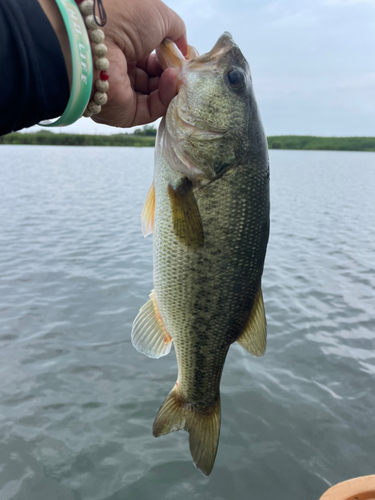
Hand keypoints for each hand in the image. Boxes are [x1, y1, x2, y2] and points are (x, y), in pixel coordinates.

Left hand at [91, 0, 186, 127]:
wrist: (94, 40)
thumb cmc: (124, 18)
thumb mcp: (158, 15)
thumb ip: (176, 31)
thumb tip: (183, 51)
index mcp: (121, 45)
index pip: (149, 57)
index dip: (167, 56)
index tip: (181, 54)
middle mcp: (118, 70)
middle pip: (152, 78)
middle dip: (170, 72)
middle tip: (181, 65)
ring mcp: (121, 94)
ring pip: (155, 95)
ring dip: (170, 83)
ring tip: (178, 71)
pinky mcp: (125, 113)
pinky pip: (152, 108)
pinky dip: (165, 95)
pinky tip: (170, 78)